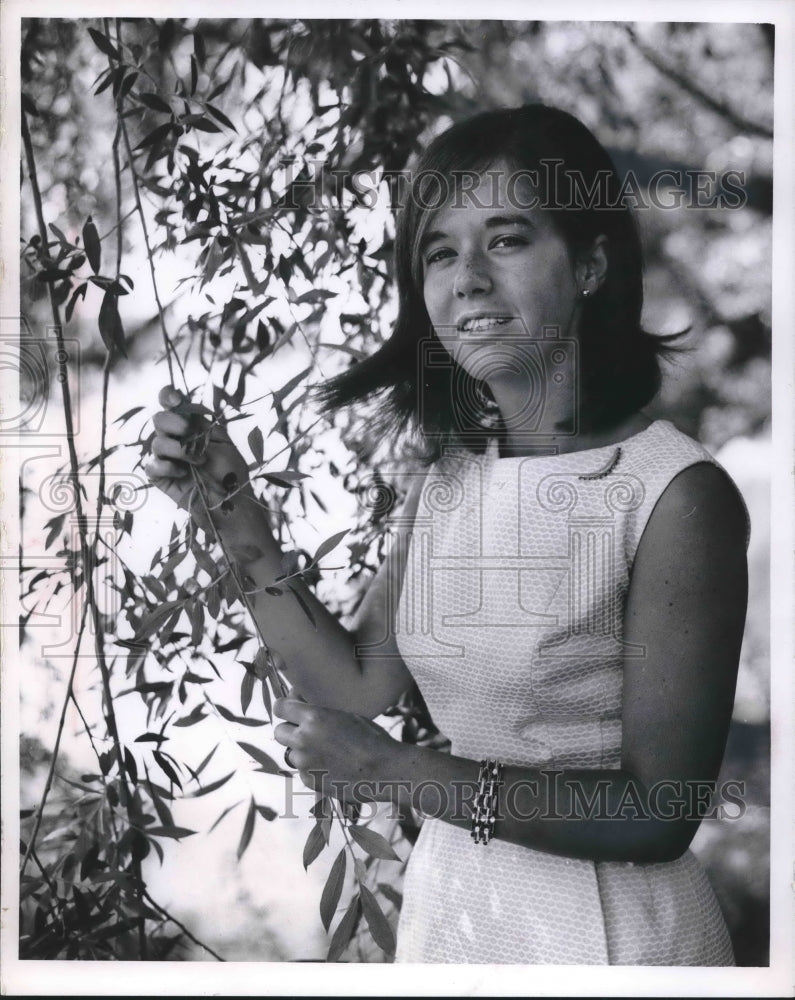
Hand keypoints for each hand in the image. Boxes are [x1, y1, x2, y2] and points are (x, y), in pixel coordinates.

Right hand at [146, 387, 266, 554]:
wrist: (232, 505)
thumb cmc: (232, 474)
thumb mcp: (222, 442)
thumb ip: (202, 422)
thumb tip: (183, 404)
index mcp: (192, 426)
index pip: (171, 402)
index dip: (168, 395)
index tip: (175, 399)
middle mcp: (177, 439)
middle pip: (159, 419)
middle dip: (174, 423)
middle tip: (189, 433)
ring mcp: (167, 458)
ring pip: (156, 442)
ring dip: (178, 450)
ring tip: (198, 462)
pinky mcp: (161, 478)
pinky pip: (151, 465)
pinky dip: (166, 466)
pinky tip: (181, 474)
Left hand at [273, 697, 403, 802]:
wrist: (385, 771)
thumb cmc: (371, 738)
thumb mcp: (346, 715)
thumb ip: (320, 712)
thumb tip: (301, 706)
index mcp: (314, 717)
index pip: (280, 707)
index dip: (284, 707)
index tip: (290, 710)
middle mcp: (304, 739)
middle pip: (278, 731)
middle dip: (289, 730)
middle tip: (306, 732)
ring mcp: (304, 762)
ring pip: (291, 753)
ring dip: (302, 751)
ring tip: (327, 753)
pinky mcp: (309, 781)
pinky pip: (302, 770)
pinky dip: (312, 768)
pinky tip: (332, 767)